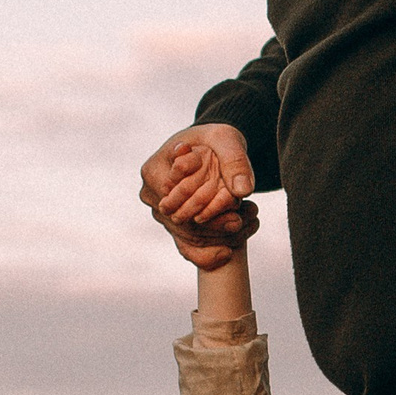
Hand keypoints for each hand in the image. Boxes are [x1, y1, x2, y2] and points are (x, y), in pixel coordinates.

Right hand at [140, 124, 257, 267]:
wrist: (209, 149)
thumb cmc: (213, 140)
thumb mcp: (227, 140)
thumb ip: (235, 161)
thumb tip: (243, 190)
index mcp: (153, 170)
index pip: (176, 198)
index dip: (205, 206)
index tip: (236, 207)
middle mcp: (151, 195)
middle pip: (180, 221)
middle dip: (214, 225)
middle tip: (243, 221)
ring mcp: (160, 213)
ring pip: (186, 236)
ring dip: (216, 237)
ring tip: (244, 227)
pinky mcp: (172, 226)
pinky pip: (186, 247)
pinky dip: (205, 254)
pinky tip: (227, 254)